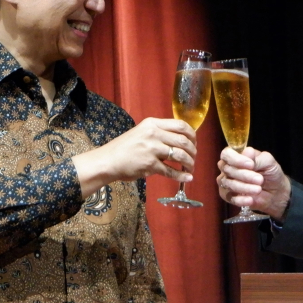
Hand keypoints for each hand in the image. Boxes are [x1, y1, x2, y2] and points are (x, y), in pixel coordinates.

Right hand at [73, 118, 196, 196]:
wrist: (108, 160)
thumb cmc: (124, 148)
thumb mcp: (142, 133)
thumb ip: (159, 133)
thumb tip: (180, 141)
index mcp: (153, 123)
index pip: (181, 125)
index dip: (192, 135)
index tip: (194, 143)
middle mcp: (153, 134)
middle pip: (184, 140)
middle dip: (193, 151)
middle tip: (193, 158)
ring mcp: (152, 149)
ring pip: (180, 155)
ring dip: (189, 163)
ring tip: (190, 168)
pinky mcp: (150, 164)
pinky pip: (171, 171)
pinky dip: (181, 176)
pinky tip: (187, 178)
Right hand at [217, 146, 291, 218]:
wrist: (275, 192)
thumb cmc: (270, 173)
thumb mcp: (268, 162)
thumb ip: (257, 158)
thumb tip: (247, 152)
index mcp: (237, 155)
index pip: (227, 154)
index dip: (236, 159)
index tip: (251, 165)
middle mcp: (228, 167)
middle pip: (227, 169)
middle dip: (244, 175)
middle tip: (260, 179)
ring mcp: (227, 181)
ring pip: (228, 183)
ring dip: (244, 187)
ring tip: (258, 189)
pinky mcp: (228, 196)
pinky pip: (229, 197)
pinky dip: (240, 199)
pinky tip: (250, 199)